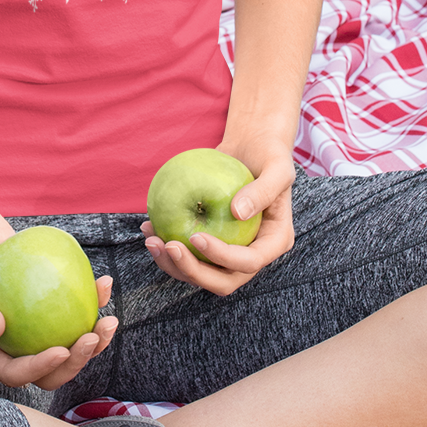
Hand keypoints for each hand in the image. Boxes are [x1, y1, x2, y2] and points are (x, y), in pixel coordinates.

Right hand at [0, 205, 118, 390]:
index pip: (17, 372)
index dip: (41, 369)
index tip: (61, 350)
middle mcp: (14, 344)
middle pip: (51, 367)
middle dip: (77, 361)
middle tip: (93, 336)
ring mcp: (33, 324)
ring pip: (68, 341)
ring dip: (94, 338)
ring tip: (109, 319)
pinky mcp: (46, 300)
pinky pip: (72, 306)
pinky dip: (91, 299)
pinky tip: (103, 283)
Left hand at [140, 140, 296, 295]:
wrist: (251, 146)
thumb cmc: (269, 153)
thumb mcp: (277, 166)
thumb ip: (264, 190)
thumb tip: (237, 213)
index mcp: (273, 242)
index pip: (248, 262)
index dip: (222, 257)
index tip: (195, 236)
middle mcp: (252, 253)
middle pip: (222, 280)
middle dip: (192, 271)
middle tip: (167, 246)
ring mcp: (230, 250)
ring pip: (201, 272)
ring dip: (173, 264)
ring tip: (152, 240)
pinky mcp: (211, 241)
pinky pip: (189, 252)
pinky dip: (168, 247)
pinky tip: (149, 227)